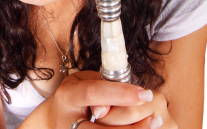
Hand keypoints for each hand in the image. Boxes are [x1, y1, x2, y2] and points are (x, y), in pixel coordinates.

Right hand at [19, 71, 162, 128]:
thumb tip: (129, 88)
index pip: (94, 94)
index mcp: (68, 97)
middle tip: (155, 117)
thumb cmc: (72, 100)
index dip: (120, 94)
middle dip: (133, 126)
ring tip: (154, 125)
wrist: (50, 125)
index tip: (144, 94)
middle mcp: (68, 123)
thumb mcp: (80, 82)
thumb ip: (102, 83)